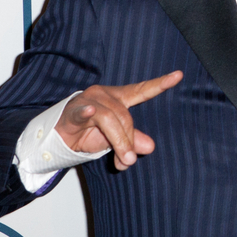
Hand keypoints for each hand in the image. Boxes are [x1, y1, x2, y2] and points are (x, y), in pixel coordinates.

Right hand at [55, 70, 181, 169]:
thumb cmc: (88, 134)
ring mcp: (88, 100)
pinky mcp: (72, 110)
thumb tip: (150, 147)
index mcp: (119, 98)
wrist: (58, 140)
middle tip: (128, 161)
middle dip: (128, 141)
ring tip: (121, 161)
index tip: (178, 75)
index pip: (141, 90)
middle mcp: (105, 95)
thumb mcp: (114, 140)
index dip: (160, 84)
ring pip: (109, 119)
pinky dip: (86, 113)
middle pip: (125, 115)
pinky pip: (82, 112)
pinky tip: (90, 113)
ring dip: (118, 142)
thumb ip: (132, 141)